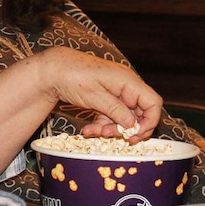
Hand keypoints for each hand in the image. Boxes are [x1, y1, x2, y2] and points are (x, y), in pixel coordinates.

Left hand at [0, 46, 162, 181]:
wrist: (51, 69)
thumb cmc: (72, 76)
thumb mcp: (94, 95)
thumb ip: (115, 110)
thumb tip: (132, 125)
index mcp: (127, 81)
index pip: (153, 102)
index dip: (149, 121)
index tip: (135, 135)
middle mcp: (125, 87)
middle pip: (139, 113)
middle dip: (126, 128)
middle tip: (110, 136)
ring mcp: (115, 93)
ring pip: (122, 118)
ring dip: (110, 129)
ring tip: (93, 133)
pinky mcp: (104, 99)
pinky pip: (110, 116)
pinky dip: (101, 125)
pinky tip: (86, 130)